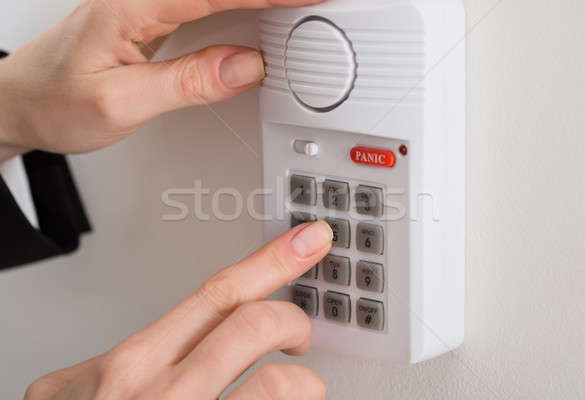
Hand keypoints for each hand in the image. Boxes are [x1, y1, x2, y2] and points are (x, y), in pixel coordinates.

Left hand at [0, 0, 323, 160]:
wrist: (21, 101)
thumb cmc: (54, 101)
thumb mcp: (121, 104)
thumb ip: (187, 83)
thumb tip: (246, 66)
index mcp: (132, 4)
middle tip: (317, 5)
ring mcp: (149, 2)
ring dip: (261, 2)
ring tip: (300, 11)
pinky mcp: (155, 15)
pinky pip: (210, 3)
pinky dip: (245, 8)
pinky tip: (263, 15)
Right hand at [24, 221, 332, 399]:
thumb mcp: (70, 392)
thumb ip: (113, 361)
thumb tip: (144, 346)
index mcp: (133, 364)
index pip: (218, 293)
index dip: (272, 260)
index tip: (308, 240)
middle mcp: (165, 393)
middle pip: (254, 326)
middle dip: (292, 321)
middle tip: (297, 335)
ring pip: (278, 383)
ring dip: (303, 380)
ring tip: (300, 384)